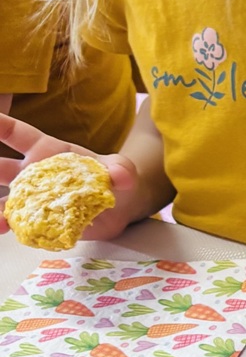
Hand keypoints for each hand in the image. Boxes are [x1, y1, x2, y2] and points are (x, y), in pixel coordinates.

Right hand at [0, 112, 141, 239]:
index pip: (15, 133)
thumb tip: (123, 175)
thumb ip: (121, 169)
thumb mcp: (120, 170)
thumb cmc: (113, 180)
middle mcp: (31, 171)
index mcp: (45, 150)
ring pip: (0, 195)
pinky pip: (12, 220)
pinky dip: (2, 222)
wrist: (117, 210)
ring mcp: (30, 195)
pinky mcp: (35, 218)